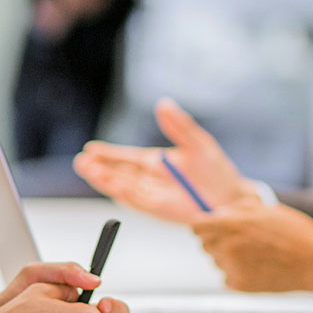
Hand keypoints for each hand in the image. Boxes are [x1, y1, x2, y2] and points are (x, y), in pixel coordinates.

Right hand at [74, 98, 258, 222]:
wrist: (231, 199)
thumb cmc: (216, 172)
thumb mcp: (198, 143)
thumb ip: (180, 125)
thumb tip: (163, 104)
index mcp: (157, 162)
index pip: (127, 158)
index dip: (108, 154)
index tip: (90, 149)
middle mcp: (151, 179)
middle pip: (119, 173)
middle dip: (99, 168)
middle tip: (82, 160)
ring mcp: (153, 195)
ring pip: (123, 186)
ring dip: (106, 179)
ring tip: (89, 169)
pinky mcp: (160, 208)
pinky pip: (138, 200)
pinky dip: (124, 193)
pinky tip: (113, 185)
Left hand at [191, 202, 312, 293]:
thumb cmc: (294, 232)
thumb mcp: (266, 209)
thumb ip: (237, 209)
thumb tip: (218, 212)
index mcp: (231, 224)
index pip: (196, 225)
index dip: (202, 224)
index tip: (207, 225)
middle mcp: (227, 246)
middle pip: (205, 243)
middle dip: (217, 239)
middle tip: (241, 238)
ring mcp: (232, 268)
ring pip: (217, 260)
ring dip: (228, 256)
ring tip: (256, 253)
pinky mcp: (239, 285)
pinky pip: (227, 276)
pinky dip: (237, 272)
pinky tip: (258, 267)